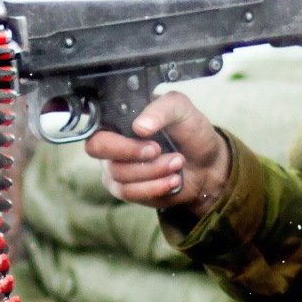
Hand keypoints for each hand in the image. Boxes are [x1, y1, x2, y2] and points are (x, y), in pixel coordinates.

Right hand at [81, 91, 229, 217]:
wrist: (207, 166)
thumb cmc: (190, 133)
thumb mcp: (181, 110)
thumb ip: (161, 109)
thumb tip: (139, 126)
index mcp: (119, 117)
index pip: (94, 120)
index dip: (105, 128)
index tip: (141, 132)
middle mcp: (111, 142)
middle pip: (98, 148)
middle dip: (131, 151)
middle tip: (157, 149)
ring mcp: (115, 167)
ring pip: (119, 173)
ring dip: (153, 170)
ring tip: (176, 162)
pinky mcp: (125, 189)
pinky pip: (129, 192)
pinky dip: (155, 186)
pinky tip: (173, 180)